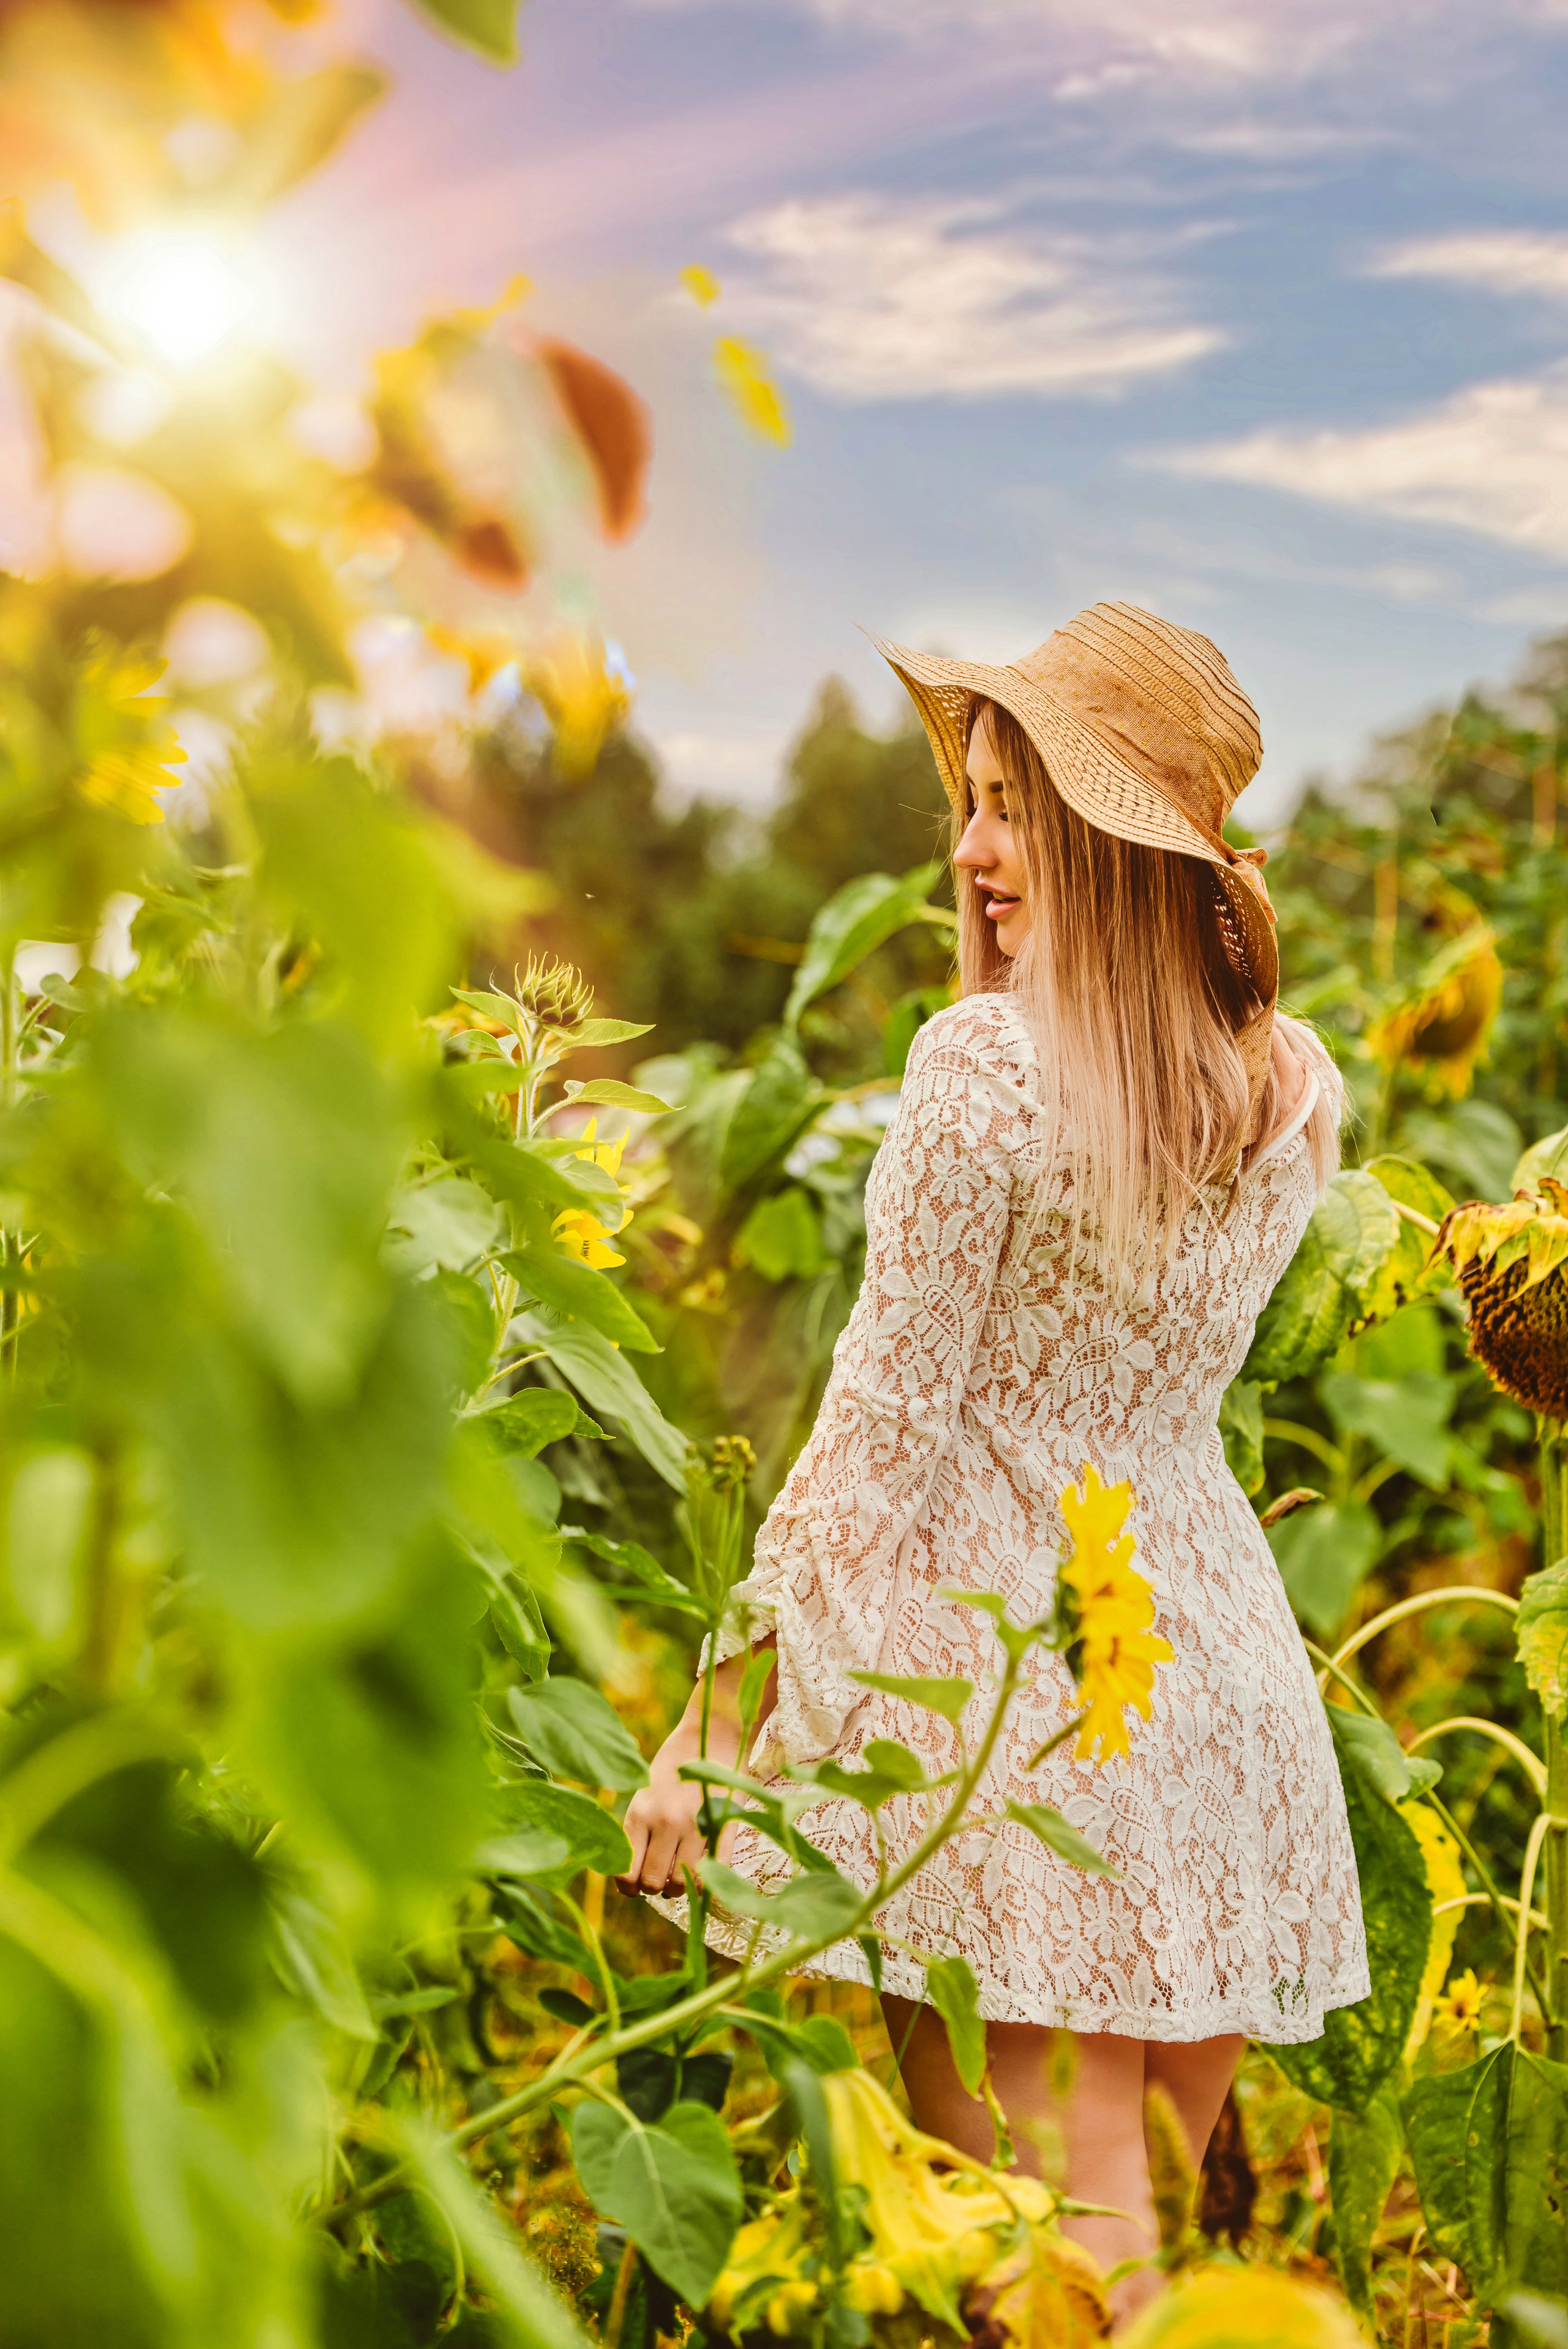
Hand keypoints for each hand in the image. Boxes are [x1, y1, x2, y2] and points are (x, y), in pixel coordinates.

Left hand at [615, 1644, 776, 1898]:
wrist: (712, 1731)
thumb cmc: (674, 1766)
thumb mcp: (645, 1793)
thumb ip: (638, 1831)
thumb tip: (629, 1878)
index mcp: (641, 1812)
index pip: (626, 1872)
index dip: (629, 1887)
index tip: (636, 1884)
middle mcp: (665, 1820)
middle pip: (653, 1883)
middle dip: (656, 1887)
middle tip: (662, 1877)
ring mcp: (697, 1823)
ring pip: (683, 1883)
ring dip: (682, 1887)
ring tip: (683, 1873)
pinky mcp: (725, 1823)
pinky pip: (715, 1868)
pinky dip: (708, 1879)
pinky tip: (705, 1872)